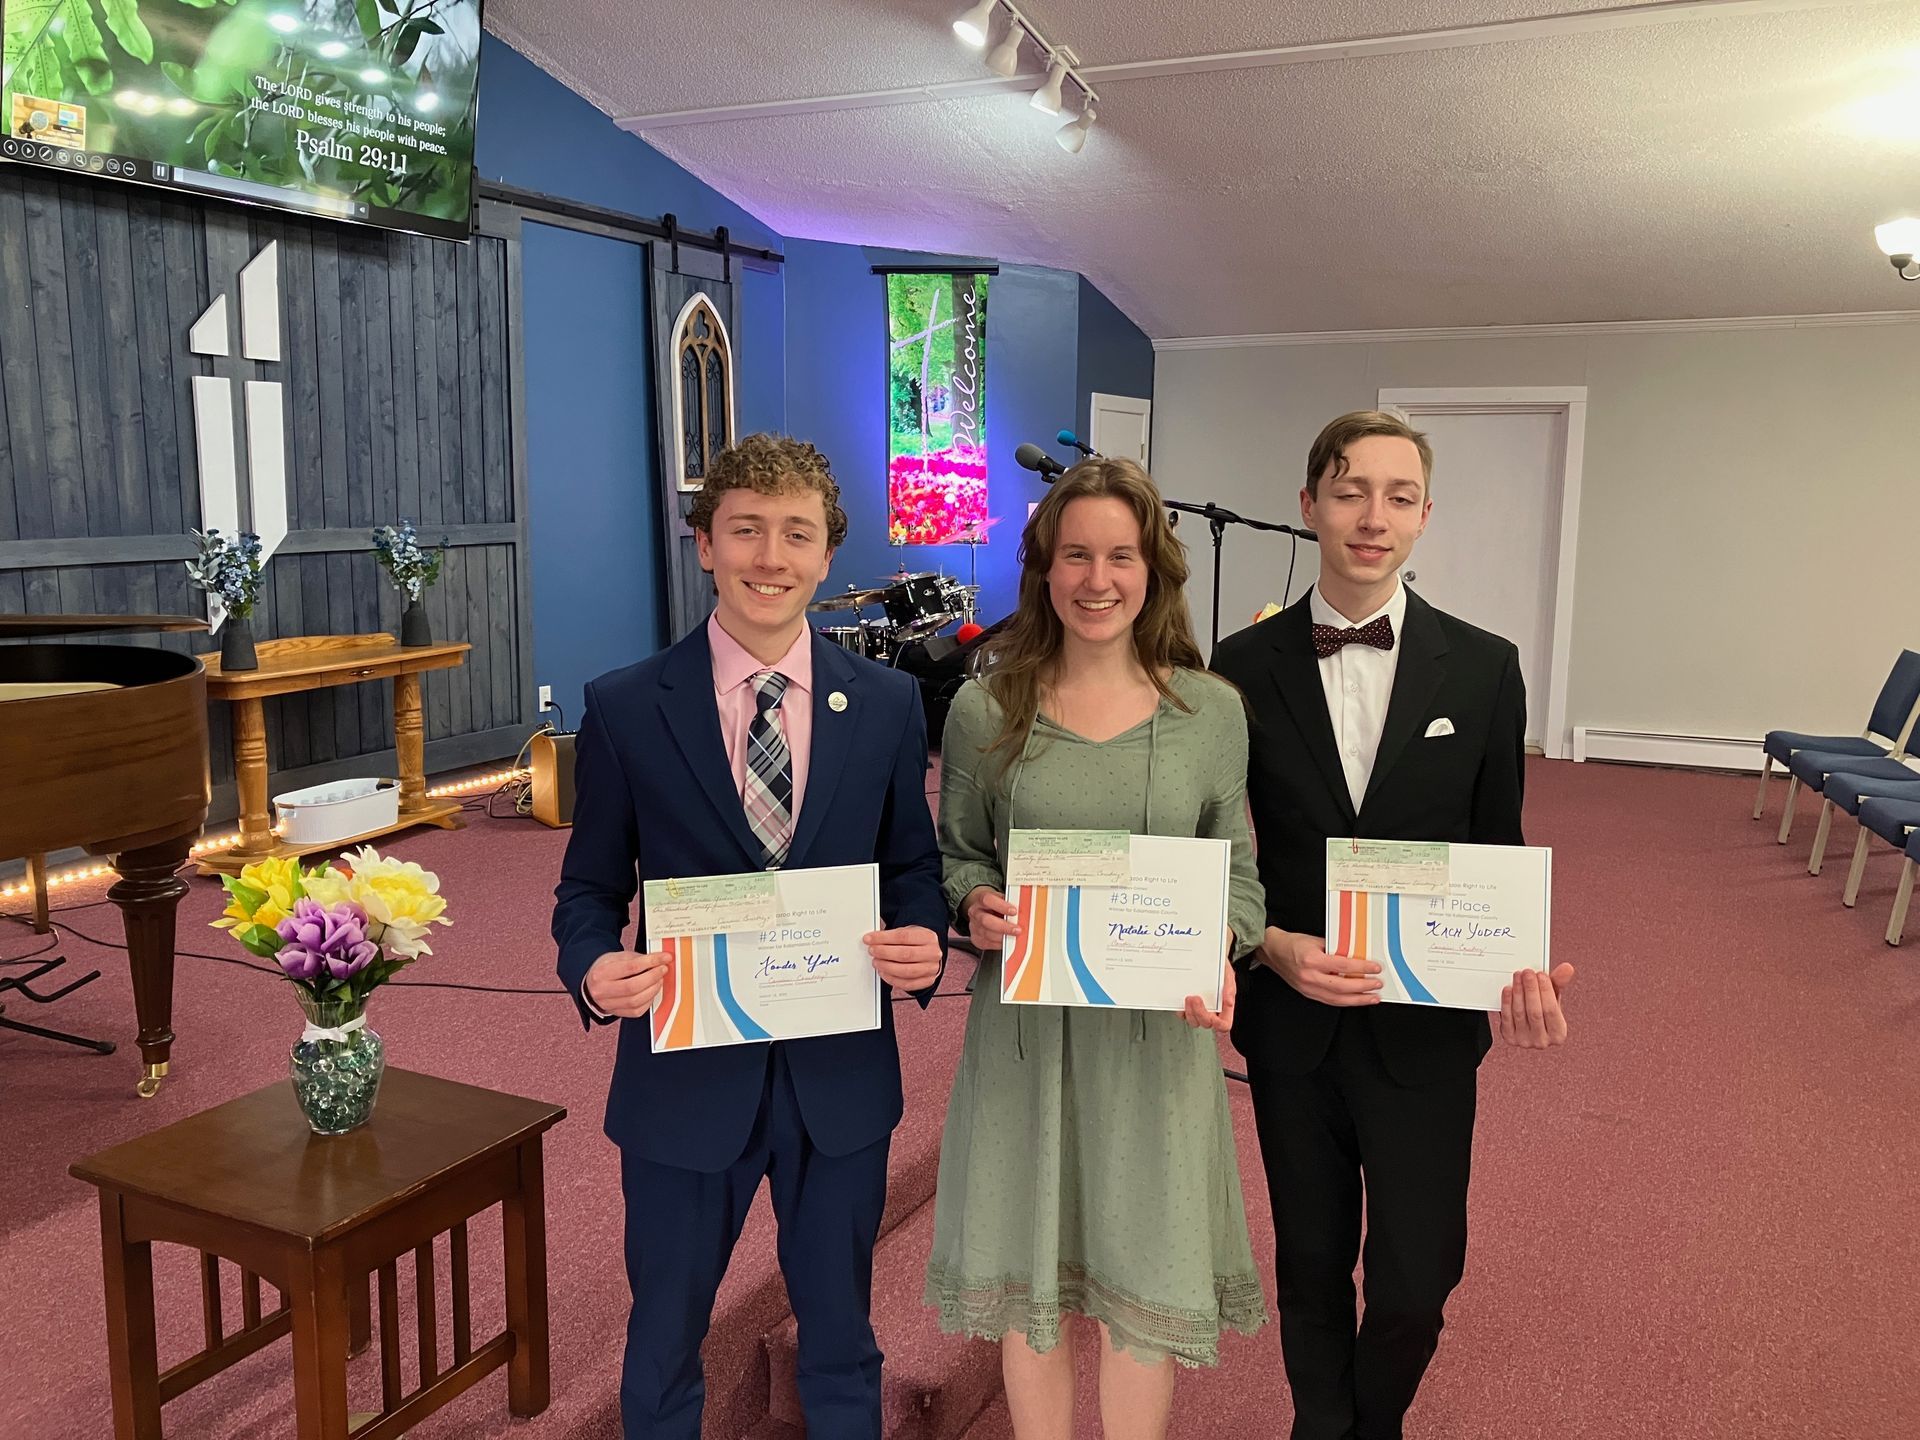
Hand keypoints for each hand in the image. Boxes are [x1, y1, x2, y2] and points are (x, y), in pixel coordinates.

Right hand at [585, 949, 671, 1017]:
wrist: (592, 984)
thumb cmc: (606, 969)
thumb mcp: (617, 957)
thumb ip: (637, 958)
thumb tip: (659, 960)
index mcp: (601, 973)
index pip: (630, 967)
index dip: (651, 962)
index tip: (664, 958)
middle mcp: (601, 991)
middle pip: (633, 986)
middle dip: (653, 977)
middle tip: (663, 969)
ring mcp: (607, 1005)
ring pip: (636, 1001)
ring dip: (653, 989)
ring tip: (659, 979)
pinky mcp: (616, 1013)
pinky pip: (637, 1011)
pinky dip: (648, 1001)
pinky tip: (651, 991)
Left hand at [865, 924, 942, 991]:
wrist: (930, 954)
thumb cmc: (916, 942)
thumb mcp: (908, 932)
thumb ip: (892, 936)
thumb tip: (872, 940)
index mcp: (928, 937)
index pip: (903, 936)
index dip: (883, 938)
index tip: (870, 939)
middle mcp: (932, 953)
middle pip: (905, 954)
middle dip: (884, 953)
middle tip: (872, 951)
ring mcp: (931, 969)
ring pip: (906, 971)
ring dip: (886, 967)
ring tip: (876, 962)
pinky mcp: (927, 981)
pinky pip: (907, 984)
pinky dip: (891, 979)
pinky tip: (883, 972)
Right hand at [961, 886, 1020, 951]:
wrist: (981, 911)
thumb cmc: (995, 905)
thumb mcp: (1001, 899)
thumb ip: (1010, 903)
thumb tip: (1023, 910)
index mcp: (981, 899)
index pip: (988, 900)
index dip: (1001, 906)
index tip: (1014, 911)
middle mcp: (975, 912)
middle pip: (985, 920)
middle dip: (1003, 926)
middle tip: (1017, 929)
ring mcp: (974, 926)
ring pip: (986, 934)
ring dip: (1003, 937)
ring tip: (1015, 936)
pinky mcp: (976, 938)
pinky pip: (987, 943)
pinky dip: (999, 944)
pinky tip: (1007, 941)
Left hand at [1182, 958, 1234, 1031]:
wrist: (1206, 957)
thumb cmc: (1218, 967)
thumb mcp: (1227, 974)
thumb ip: (1229, 987)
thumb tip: (1228, 1002)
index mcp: (1224, 1006)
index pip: (1224, 1024)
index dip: (1217, 1024)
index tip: (1211, 1014)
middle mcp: (1212, 1010)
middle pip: (1206, 1024)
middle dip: (1199, 1012)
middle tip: (1195, 998)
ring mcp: (1198, 1009)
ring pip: (1193, 1021)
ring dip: (1189, 1012)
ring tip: (1188, 997)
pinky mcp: (1187, 1006)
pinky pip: (1182, 1014)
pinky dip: (1181, 1010)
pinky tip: (1181, 1000)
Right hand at [1259, 926, 1382, 1006]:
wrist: (1274, 951)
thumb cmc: (1294, 944)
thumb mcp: (1317, 940)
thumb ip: (1336, 949)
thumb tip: (1356, 955)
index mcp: (1312, 960)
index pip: (1343, 966)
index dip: (1362, 968)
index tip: (1375, 968)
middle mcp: (1310, 976)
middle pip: (1342, 987)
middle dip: (1363, 987)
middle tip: (1377, 985)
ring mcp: (1308, 987)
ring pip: (1337, 999)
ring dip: (1357, 1000)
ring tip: (1371, 998)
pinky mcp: (1308, 993)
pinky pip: (1330, 1001)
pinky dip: (1345, 1001)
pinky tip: (1355, 1000)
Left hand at [1495, 963, 1574, 1047]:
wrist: (1525, 1026)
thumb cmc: (1542, 1010)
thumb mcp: (1553, 998)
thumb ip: (1559, 983)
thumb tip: (1567, 968)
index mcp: (1558, 1034)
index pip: (1551, 1010)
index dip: (1546, 991)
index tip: (1541, 974)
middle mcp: (1542, 1041)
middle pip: (1535, 1012)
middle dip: (1530, 989)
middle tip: (1527, 972)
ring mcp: (1524, 1041)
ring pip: (1520, 1013)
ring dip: (1518, 992)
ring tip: (1518, 976)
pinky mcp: (1509, 1038)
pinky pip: (1507, 1018)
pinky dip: (1507, 1002)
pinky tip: (1508, 989)